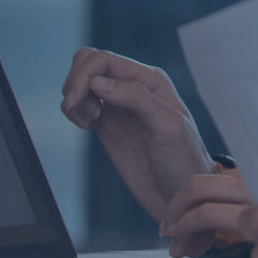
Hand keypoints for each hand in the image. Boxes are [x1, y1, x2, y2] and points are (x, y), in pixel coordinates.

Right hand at [60, 47, 212, 219]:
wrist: (180, 197)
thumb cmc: (183, 162)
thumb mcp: (168, 127)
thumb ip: (137, 99)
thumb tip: (99, 83)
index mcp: (150, 80)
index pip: (105, 60)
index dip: (84, 75)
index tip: (75, 101)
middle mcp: (133, 86)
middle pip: (89, 63)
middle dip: (75, 81)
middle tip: (76, 109)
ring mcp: (118, 105)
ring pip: (82, 81)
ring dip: (73, 97)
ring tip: (88, 121)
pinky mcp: (106, 124)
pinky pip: (81, 103)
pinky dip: (73, 109)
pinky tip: (86, 125)